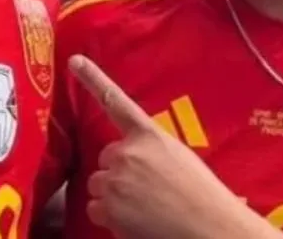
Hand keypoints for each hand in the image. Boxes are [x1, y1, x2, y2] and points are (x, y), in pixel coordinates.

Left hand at [69, 55, 278, 238]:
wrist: (208, 224)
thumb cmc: (202, 194)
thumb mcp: (179, 157)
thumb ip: (152, 150)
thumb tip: (138, 160)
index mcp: (149, 135)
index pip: (116, 101)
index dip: (93, 78)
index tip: (74, 60)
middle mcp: (127, 152)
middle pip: (106, 158)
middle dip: (117, 172)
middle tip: (144, 189)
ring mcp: (115, 179)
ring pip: (99, 184)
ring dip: (112, 195)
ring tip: (142, 207)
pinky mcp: (108, 207)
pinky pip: (95, 209)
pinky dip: (109, 217)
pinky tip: (133, 221)